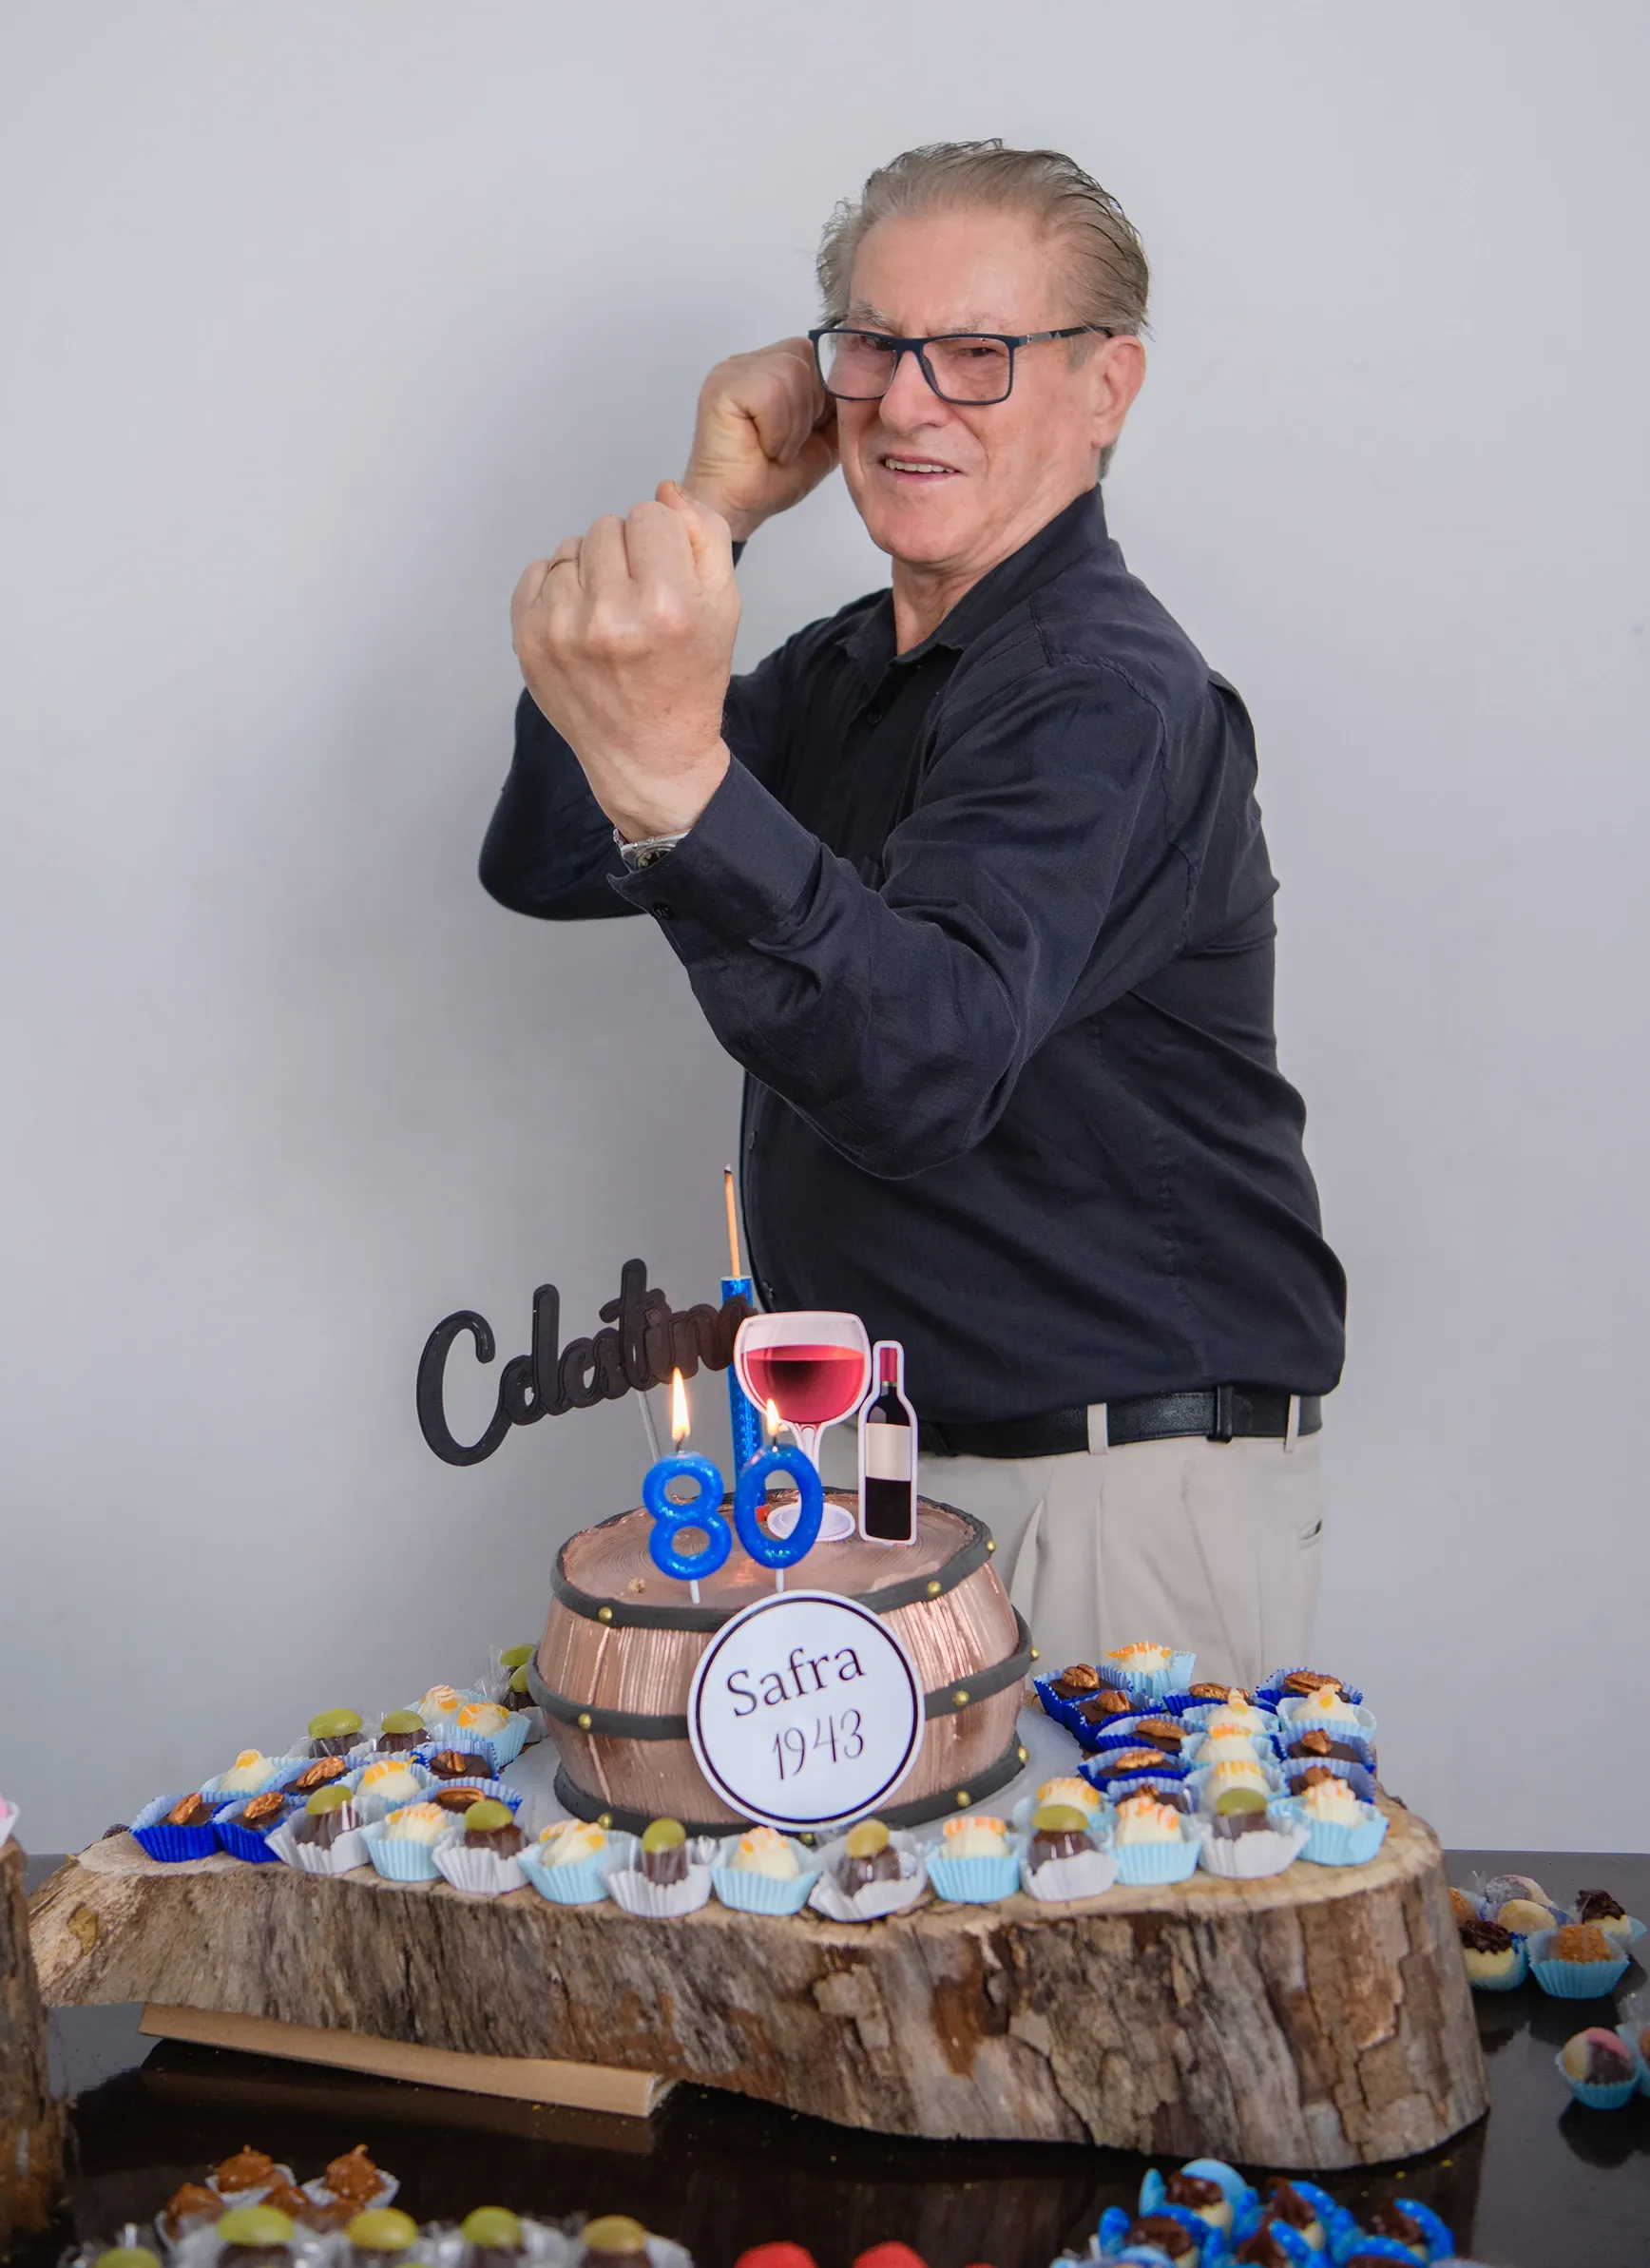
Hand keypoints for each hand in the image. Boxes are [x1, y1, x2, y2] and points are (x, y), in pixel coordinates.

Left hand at [511, 484, 738, 842]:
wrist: (647, 754)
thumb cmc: (688, 680)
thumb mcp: (723, 607)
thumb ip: (704, 535)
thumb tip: (663, 491)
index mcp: (666, 607)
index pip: (651, 515)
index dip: (663, 543)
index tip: (667, 580)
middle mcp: (609, 617)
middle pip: (608, 525)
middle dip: (627, 555)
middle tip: (639, 603)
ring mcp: (560, 629)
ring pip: (571, 546)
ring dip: (592, 570)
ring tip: (611, 615)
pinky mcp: (528, 639)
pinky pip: (538, 571)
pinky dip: (559, 587)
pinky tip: (581, 621)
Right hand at [680, 337, 837, 540]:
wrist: (739, 511)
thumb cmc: (771, 478)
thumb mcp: (822, 438)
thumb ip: (836, 406)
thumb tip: (860, 382)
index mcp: (767, 368)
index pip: (811, 353)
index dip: (820, 393)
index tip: (807, 433)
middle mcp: (747, 363)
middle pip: (804, 356)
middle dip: (808, 409)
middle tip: (788, 446)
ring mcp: (731, 372)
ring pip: (791, 372)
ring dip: (793, 424)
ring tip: (777, 450)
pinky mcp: (722, 388)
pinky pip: (770, 393)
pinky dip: (777, 430)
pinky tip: (765, 450)